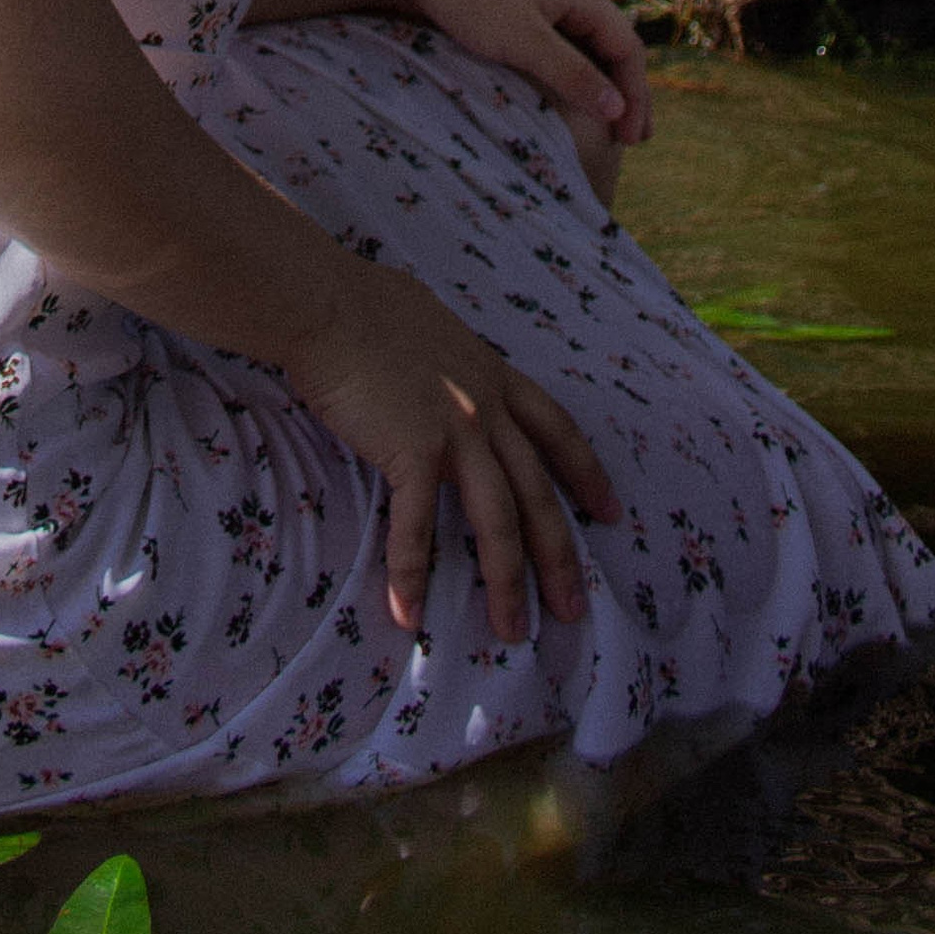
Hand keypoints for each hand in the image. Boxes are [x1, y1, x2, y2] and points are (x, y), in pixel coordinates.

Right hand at [288, 258, 620, 641]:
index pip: (556, 430)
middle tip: (573, 609)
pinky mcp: (412, 449)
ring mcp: (454, 429)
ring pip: (498, 520)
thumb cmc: (362, 302)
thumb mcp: (431, 323)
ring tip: (511, 632)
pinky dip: (412, 573)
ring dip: (507, 583)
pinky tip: (409, 612)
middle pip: (537, 493)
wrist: (324, 301)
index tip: (610, 512)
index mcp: (492, 374)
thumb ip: (449, 356)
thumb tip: (440, 359)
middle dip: (561, 556)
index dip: (586, 474)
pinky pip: (418, 525)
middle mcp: (485, 406)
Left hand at [399, 0, 654, 150]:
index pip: (628, 49)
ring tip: (606, 124)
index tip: (633, 140)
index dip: (636, 96)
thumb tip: (618, 108)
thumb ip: (572, 74)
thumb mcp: (524, 42)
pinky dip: (574, 71)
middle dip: (626, 92)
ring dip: (601, 83)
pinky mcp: (519, 3)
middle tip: (634, 139)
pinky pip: (562, 41)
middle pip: (613, 45)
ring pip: (587, 44)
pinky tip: (567, 95)